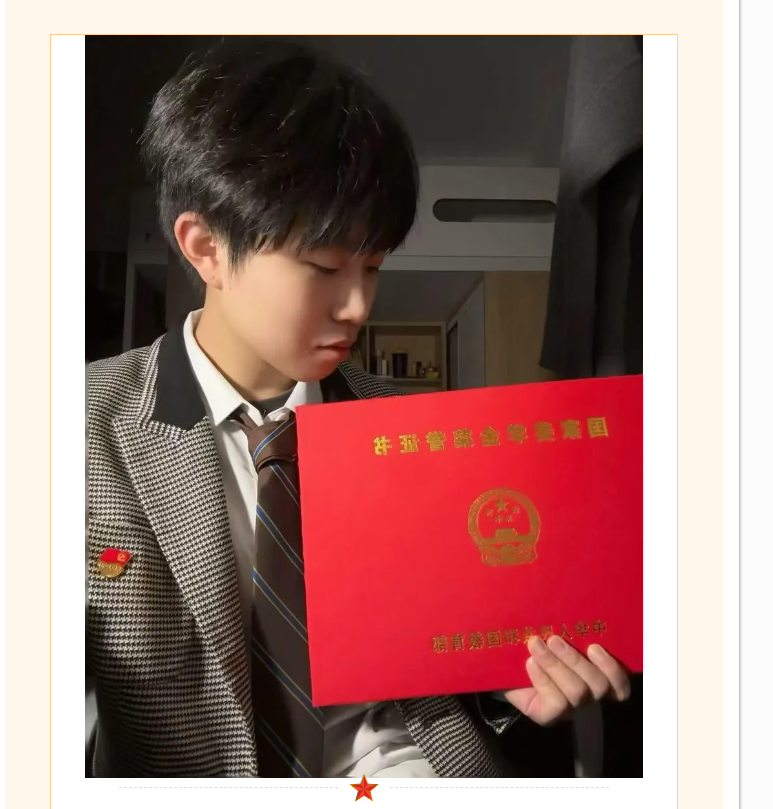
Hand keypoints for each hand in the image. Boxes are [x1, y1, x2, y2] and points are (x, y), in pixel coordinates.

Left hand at [503, 635, 629, 725]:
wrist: (501, 665)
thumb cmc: (530, 646)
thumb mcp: (550, 634)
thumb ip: (564, 627)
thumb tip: (568, 600)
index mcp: (594, 676)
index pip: (620, 686)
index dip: (614, 669)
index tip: (594, 645)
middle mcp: (586, 695)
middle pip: (598, 685)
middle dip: (576, 660)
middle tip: (554, 639)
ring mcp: (568, 709)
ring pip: (577, 692)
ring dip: (556, 665)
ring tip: (535, 644)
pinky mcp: (547, 716)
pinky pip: (555, 703)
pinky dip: (543, 679)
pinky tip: (530, 663)